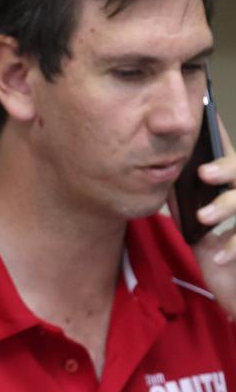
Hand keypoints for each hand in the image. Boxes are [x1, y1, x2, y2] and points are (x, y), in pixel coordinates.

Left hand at [192, 115, 235, 316]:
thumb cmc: (220, 260)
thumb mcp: (200, 232)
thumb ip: (187, 208)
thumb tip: (162, 183)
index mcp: (235, 193)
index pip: (230, 162)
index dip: (219, 145)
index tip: (202, 130)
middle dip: (226, 168)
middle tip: (203, 173)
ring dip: (225, 206)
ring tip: (203, 217)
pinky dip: (233, 248)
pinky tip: (218, 257)